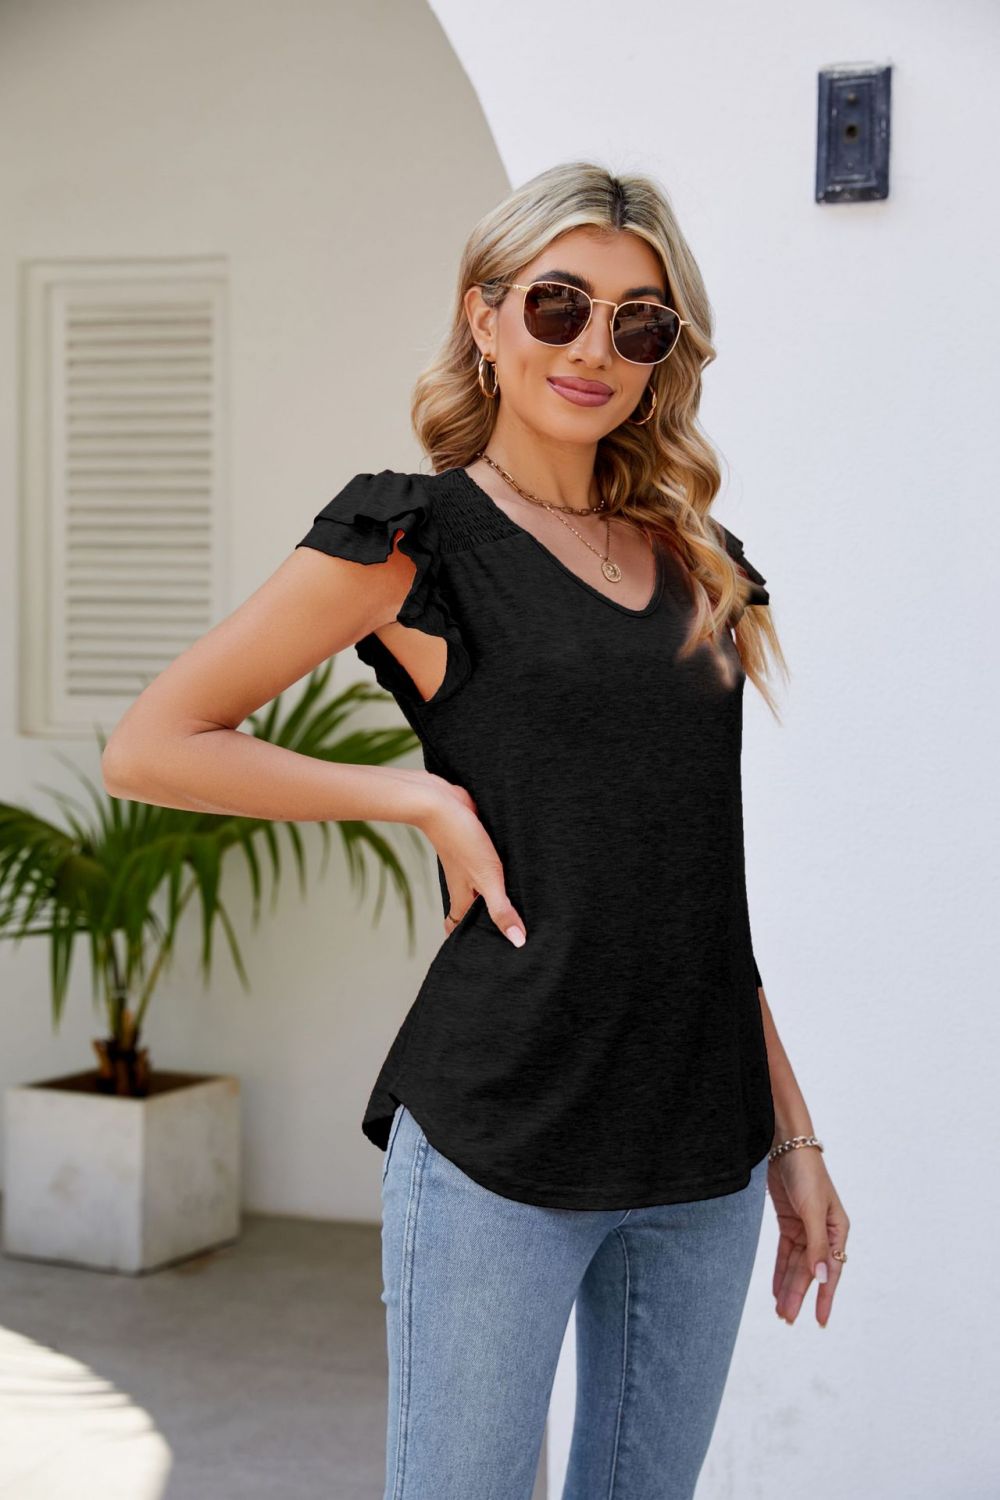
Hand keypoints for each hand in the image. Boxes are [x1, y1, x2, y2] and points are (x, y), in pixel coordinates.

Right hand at [416, 774, 526, 947]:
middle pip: (471, 908)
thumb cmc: (461, 841)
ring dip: (492, 895)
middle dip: (483, 920)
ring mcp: (467, 863)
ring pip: (478, 885)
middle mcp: (463, 882)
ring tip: (516, 905)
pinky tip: (512, 869)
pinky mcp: (474, 845)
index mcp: (462, 896)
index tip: (478, 955)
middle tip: (506, 934)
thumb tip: (518, 942)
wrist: (440, 802)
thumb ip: (501, 909)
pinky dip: (496, 872)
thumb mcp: (487, 878)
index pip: (459, 926)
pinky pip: (485, 864)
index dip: (467, 940)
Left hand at [767, 1145, 849, 1327]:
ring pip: (797, 1265)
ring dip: (789, 1286)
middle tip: (787, 1319)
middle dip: (800, 1294)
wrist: (787, 1145)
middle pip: (810, 1271)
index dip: (825, 1297)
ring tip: (781, 1311)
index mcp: (837, 1231)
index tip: (820, 1321)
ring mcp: (805, 1228)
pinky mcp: (789, 1222)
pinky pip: (785, 1253)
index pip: (831, 1271)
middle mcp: (823, 1232)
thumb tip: (821, 1279)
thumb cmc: (807, 1174)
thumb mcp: (813, 1210)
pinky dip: (781, 1271)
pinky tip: (776, 1289)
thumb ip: (816, 1245)